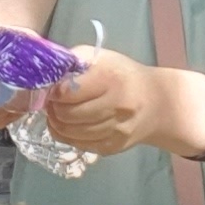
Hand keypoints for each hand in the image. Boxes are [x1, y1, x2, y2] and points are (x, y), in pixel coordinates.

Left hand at [39, 49, 189, 156]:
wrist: (156, 103)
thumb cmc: (122, 75)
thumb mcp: (101, 57)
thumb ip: (74, 61)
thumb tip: (47, 74)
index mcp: (111, 79)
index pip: (68, 92)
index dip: (55, 91)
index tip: (53, 87)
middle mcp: (116, 106)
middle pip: (67, 114)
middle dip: (54, 108)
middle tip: (53, 102)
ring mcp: (116, 130)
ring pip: (70, 133)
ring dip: (57, 123)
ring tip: (58, 112)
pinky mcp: (112, 147)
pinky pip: (78, 145)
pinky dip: (67, 136)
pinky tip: (67, 125)